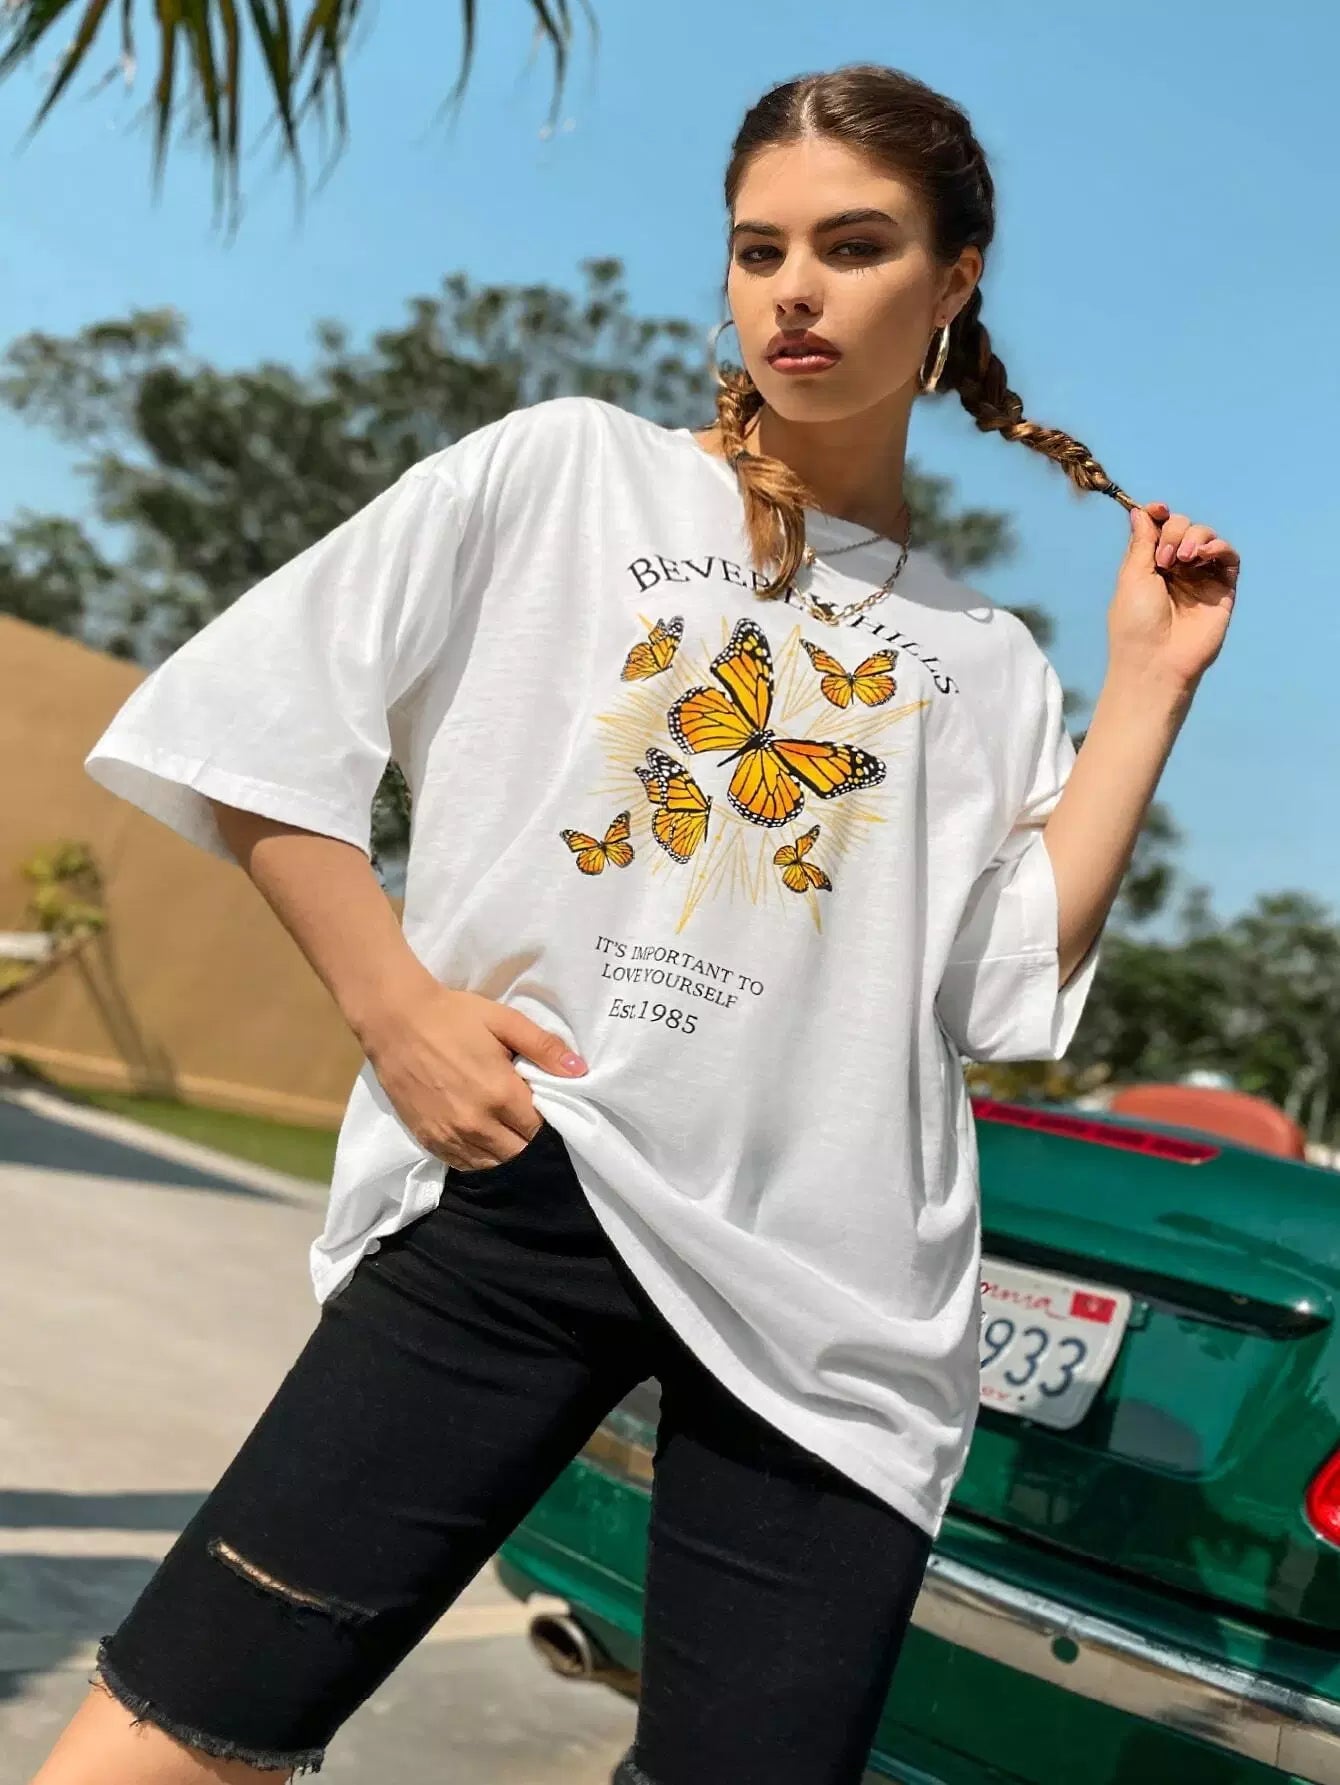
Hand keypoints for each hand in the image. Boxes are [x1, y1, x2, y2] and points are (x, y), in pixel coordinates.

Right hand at [363, 984, 586, 1170]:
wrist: (395, 1020)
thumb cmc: (453, 1016)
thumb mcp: (504, 1021)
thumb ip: (544, 1048)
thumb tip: (580, 1071)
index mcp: (501, 1094)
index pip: (540, 1129)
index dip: (548, 1122)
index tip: (547, 1110)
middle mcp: (477, 1123)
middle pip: (519, 1153)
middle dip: (529, 1141)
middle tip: (526, 1120)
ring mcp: (450, 1135)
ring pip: (492, 1165)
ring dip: (505, 1153)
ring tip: (506, 1132)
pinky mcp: (428, 1138)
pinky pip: (462, 1165)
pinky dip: (477, 1159)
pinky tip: (482, 1141)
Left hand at [1109, 500, 1239, 691]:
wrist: (1156, 661)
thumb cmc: (1136, 623)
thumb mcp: (1132, 577)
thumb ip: (1141, 542)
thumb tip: (1141, 511)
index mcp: (1149, 566)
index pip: (1159, 529)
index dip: (1159, 514)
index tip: (1157, 509)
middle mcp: (1176, 569)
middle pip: (1182, 527)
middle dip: (1174, 531)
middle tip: (1164, 559)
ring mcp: (1201, 578)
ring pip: (1206, 536)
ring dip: (1195, 536)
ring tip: (1183, 559)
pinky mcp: (1223, 589)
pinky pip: (1229, 557)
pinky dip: (1219, 546)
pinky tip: (1205, 554)